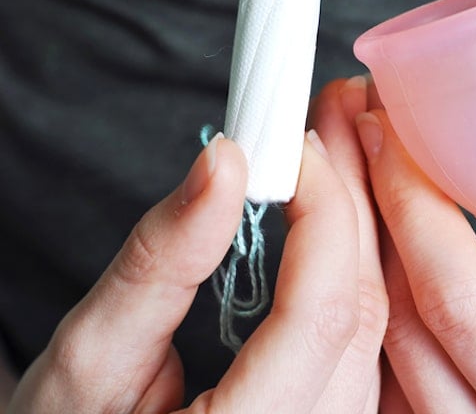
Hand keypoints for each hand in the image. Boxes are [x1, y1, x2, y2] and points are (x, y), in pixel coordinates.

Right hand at [8, 78, 387, 412]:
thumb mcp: (91, 363)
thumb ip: (160, 265)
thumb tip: (223, 165)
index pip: (324, 312)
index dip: (322, 212)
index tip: (292, 147)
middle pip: (363, 311)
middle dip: (350, 201)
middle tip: (330, 123)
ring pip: (374, 327)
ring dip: (357, 229)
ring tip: (329, 159)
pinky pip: (363, 345)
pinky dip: (350, 272)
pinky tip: (331, 224)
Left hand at [356, 109, 475, 412]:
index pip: (458, 303)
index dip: (416, 209)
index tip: (386, 132)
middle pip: (396, 317)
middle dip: (367, 209)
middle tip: (351, 125)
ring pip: (370, 331)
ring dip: (354, 234)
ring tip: (349, 154)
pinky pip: (369, 341)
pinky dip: (360, 267)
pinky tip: (361, 209)